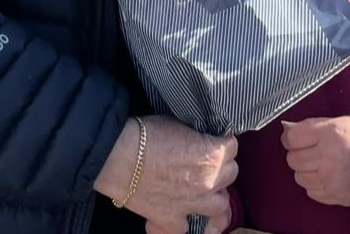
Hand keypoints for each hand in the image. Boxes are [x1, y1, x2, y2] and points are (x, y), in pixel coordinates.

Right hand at [95, 116, 236, 233]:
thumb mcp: (180, 124)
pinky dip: (185, 222)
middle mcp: (209, 181)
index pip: (233, 146)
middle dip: (220, 167)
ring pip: (221, 205)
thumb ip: (198, 138)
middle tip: (205, 162)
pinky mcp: (171, 219)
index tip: (212, 140)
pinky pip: (186, 229)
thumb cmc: (145, 134)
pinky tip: (181, 214)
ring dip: (214, 196)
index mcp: (213, 154)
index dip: (221, 142)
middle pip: (230, 173)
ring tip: (203, 189)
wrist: (116, 156)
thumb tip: (201, 140)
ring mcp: (192, 204)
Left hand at [281, 116, 349, 206]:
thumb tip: (287, 129)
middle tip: (310, 150)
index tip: (294, 138)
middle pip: (293, 159)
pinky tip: (326, 176)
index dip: (290, 137)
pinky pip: (311, 192)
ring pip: (299, 177)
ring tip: (319, 163)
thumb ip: (312, 126)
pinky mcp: (336, 196)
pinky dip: (314, 184)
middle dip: (298, 153)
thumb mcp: (341, 122)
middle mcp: (328, 157)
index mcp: (330, 134)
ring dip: (305, 170)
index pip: (292, 138)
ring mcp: (332, 179)